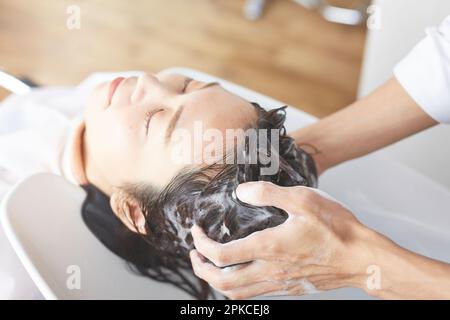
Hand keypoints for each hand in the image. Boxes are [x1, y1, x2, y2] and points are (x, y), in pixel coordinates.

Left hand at [190, 181, 373, 298]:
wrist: (361, 258)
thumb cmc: (336, 228)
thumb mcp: (303, 199)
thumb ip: (269, 193)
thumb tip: (242, 191)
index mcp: (268, 247)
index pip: (220, 255)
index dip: (201, 244)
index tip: (196, 231)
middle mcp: (269, 270)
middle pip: (222, 282)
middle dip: (201, 269)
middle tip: (195, 254)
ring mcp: (279, 283)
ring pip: (237, 293)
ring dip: (216, 281)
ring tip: (211, 266)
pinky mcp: (290, 288)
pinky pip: (255, 295)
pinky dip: (238, 286)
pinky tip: (243, 271)